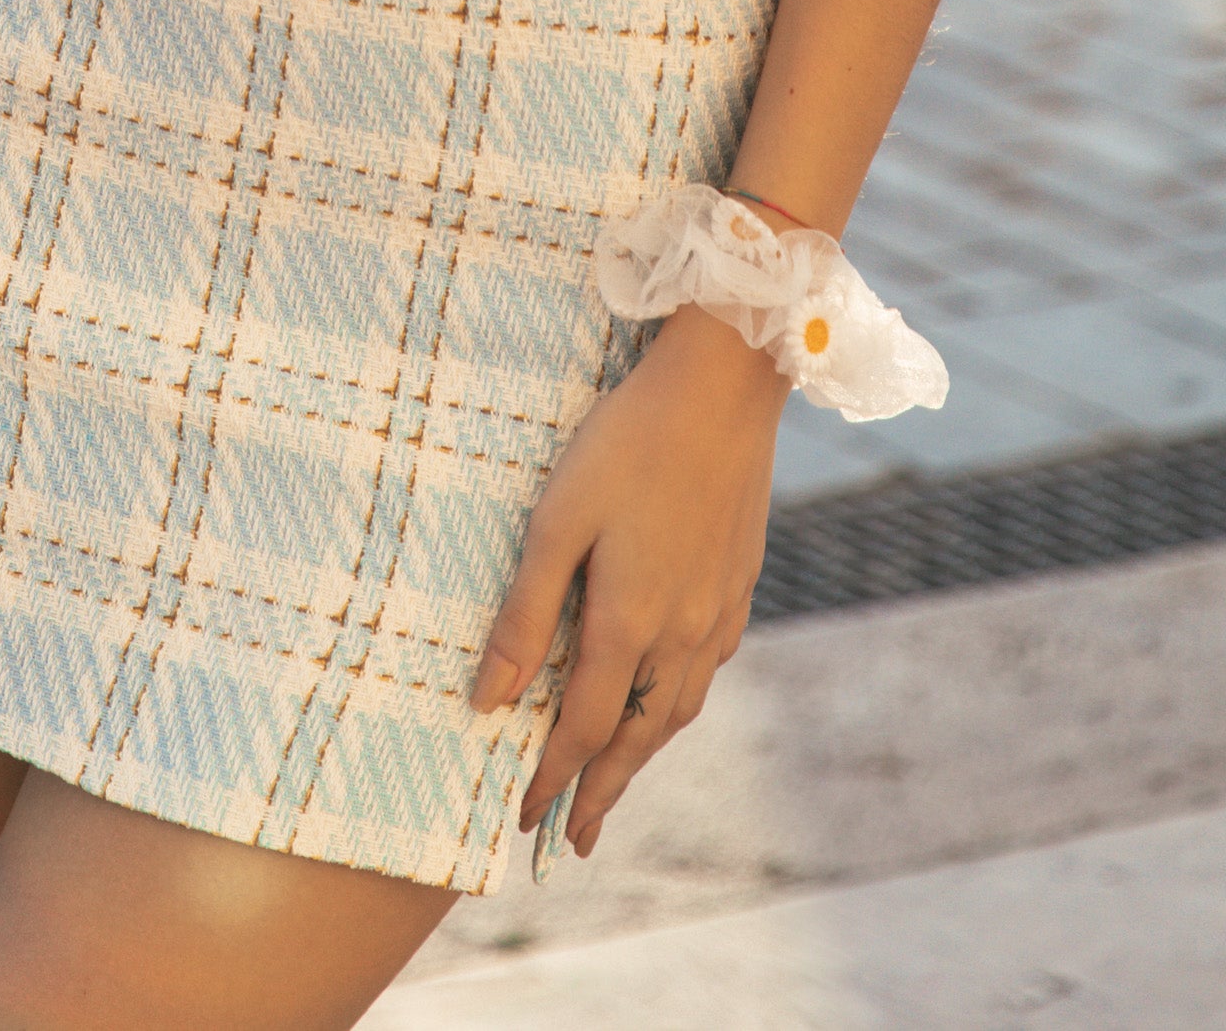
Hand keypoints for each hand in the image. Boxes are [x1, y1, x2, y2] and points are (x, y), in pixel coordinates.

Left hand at [473, 305, 783, 857]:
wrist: (723, 388)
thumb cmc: (626, 443)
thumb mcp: (557, 520)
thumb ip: (524, 613)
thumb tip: (487, 702)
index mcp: (629, 624)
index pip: (583, 730)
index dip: (551, 778)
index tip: (524, 820)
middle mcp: (681, 634)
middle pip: (637, 738)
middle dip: (602, 792)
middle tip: (573, 838)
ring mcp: (717, 612)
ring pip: (676, 711)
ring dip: (641, 755)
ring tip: (614, 782)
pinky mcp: (739, 584)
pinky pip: (704, 671)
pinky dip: (675, 704)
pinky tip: (666, 696)